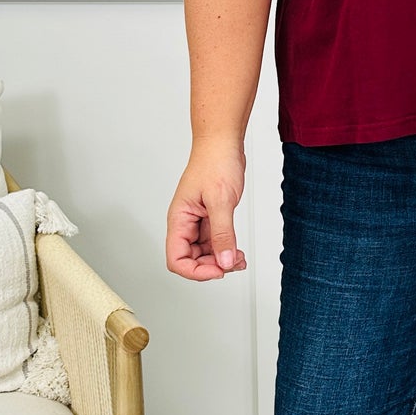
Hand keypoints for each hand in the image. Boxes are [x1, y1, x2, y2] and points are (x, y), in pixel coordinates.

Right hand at [166, 144, 248, 277]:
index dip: (196, 271)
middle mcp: (185, 223)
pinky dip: (226, 249)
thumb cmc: (215, 162)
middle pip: (191, 260)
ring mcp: (197, 221)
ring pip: (204, 253)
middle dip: (212, 266)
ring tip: (238, 257)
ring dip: (221, 259)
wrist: (223, 143)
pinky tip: (237, 250)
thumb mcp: (221, 201)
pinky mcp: (210, 217)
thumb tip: (224, 261)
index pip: (176, 259)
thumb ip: (222, 234)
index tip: (218, 270)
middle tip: (233, 261)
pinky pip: (214, 241)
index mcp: (179, 219)